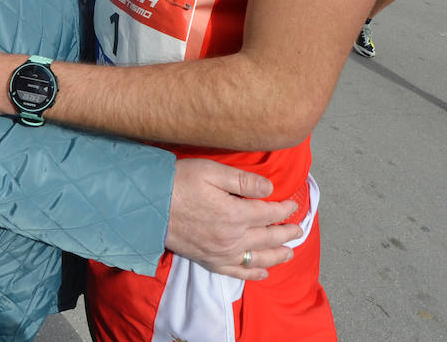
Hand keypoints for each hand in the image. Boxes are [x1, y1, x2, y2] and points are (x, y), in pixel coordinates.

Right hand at [167, 159, 303, 277]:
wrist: (147, 206)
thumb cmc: (178, 183)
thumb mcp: (211, 171)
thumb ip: (243, 181)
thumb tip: (270, 189)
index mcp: (235, 214)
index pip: (269, 213)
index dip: (284, 209)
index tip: (292, 205)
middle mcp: (231, 237)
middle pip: (268, 237)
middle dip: (287, 232)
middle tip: (299, 229)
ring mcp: (220, 252)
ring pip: (257, 258)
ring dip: (277, 255)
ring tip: (290, 251)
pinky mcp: (208, 260)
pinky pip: (236, 272)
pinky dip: (252, 275)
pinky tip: (263, 273)